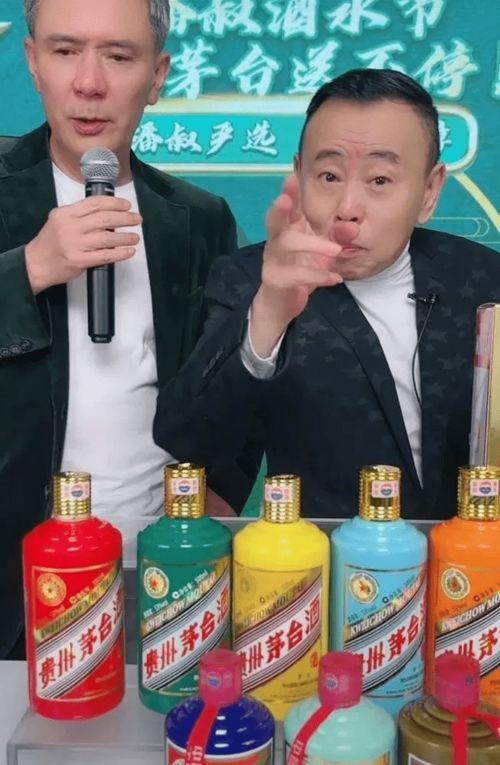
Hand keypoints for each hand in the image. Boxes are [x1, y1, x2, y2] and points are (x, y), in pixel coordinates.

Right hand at [25, 195, 142, 293]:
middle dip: (125, 218)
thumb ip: (80, 216)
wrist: (36, 263)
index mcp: (66, 214)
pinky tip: (128, 251)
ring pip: (107, 238)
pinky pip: (105, 256)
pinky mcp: (79, 261)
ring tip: (135, 237)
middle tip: (137, 219)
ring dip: (125, 237)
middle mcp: (70, 227)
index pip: (94, 204)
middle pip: (104, 219)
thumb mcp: (60, 220)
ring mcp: (74, 245)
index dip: (114, 203)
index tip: (126, 205)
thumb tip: (108, 213)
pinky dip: (120, 253)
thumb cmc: (51, 243)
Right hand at [250, 175, 342, 357]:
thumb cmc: (300, 271)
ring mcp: (272, 260)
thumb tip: (354, 227)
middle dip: (280, 207)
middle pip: (273, 220)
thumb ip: (336, 238)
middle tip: (285, 198)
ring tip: (336, 249)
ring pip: (285, 244)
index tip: (293, 175)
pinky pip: (294, 274)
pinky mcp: (274, 279)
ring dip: (312, 244)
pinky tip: (334, 278)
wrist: (281, 305)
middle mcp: (276, 241)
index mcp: (287, 229)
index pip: (288, 207)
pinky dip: (317, 275)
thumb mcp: (322, 253)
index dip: (290, 192)